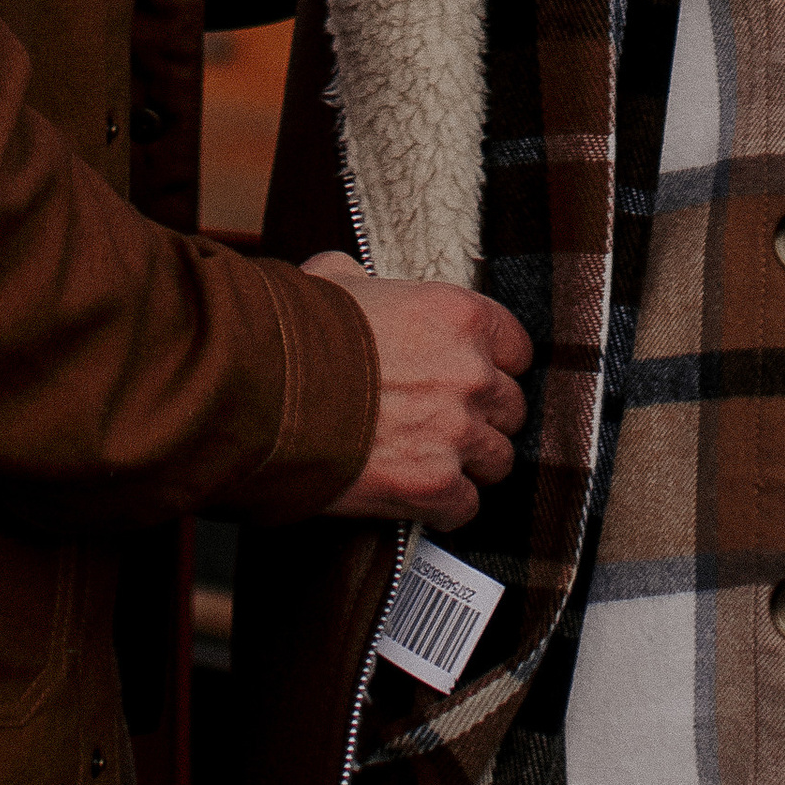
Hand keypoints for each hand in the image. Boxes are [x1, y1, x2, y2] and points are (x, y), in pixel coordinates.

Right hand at [305, 250, 532, 531]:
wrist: (268, 391)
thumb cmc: (298, 331)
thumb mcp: (336, 280)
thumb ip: (366, 280)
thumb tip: (354, 277)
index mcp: (459, 315)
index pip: (516, 348)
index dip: (493, 365)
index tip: (472, 376)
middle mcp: (471, 373)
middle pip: (510, 408)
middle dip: (482, 417)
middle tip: (446, 422)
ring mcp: (457, 432)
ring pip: (497, 459)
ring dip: (469, 463)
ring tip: (433, 461)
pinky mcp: (434, 485)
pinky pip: (466, 506)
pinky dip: (445, 506)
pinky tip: (418, 495)